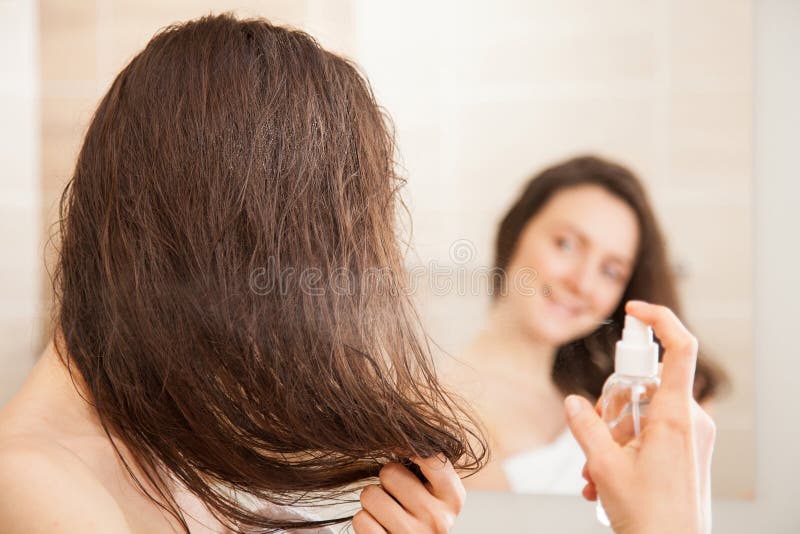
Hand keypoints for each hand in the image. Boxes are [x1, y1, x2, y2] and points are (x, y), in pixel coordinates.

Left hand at [353, 455, 464, 533]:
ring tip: (387, 511)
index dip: (407, 446)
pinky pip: (361, 519)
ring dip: (372, 501)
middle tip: (395, 494)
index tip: (397, 447)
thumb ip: (425, 464)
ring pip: (370, 494)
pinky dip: (364, 521)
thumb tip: (395, 430)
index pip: (429, 456)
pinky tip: (380, 527)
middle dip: (386, 479)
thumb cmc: (422, 513)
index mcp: (454, 498)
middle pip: (389, 472)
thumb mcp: (436, 491)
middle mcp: (438, 519)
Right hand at [565, 301, 715, 533]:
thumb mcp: (604, 467)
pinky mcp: (688, 452)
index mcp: (675, 416)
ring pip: (643, 413)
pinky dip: (624, 450)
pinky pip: (650, 434)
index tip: (634, 311)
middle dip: (611, 407)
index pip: (680, 349)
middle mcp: (689, 421)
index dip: (659, 320)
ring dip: (612, 437)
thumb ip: (585, 427)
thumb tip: (573, 402)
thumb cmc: (650, 517)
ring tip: (593, 473)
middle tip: (594, 438)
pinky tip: (603, 480)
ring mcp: (691, 438)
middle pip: (645, 385)